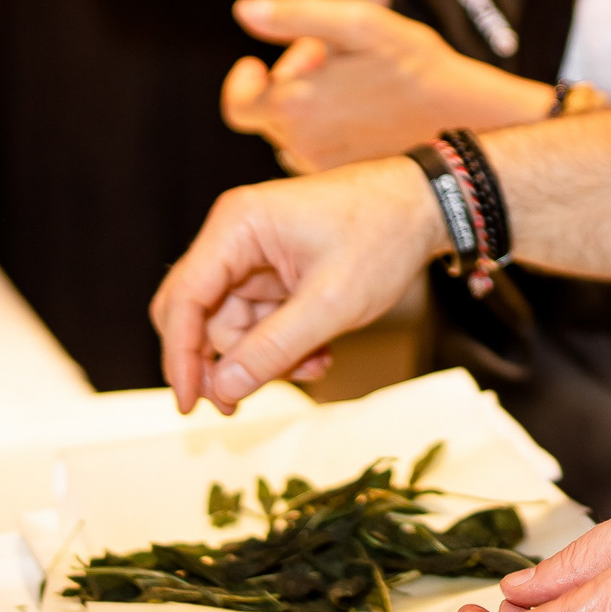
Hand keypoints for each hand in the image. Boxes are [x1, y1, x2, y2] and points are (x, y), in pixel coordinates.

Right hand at [149, 157, 445, 412]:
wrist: (431, 206)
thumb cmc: (384, 236)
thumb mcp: (330, 304)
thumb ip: (273, 349)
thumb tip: (221, 389)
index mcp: (238, 226)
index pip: (185, 298)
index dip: (180, 356)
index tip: (188, 405)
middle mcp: (238, 235)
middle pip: (201, 314)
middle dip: (226, 360)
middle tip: (241, 403)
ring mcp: (257, 253)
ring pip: (234, 324)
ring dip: (266, 356)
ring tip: (315, 365)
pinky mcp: (278, 269)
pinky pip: (261, 320)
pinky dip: (283, 344)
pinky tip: (320, 354)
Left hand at [222, 0, 554, 170]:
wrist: (469, 122)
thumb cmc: (418, 66)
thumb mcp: (360, 23)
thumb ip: (296, 15)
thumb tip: (242, 11)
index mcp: (297, 104)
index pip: (237, 106)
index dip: (243, 83)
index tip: (259, 64)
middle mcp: (302, 144)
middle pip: (271, 112)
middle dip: (293, 80)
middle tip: (334, 57)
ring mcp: (323, 166)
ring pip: (294, 131)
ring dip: (311, 104)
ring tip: (358, 83)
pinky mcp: (345, 178)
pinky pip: (318, 150)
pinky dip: (330, 127)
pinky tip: (367, 109)